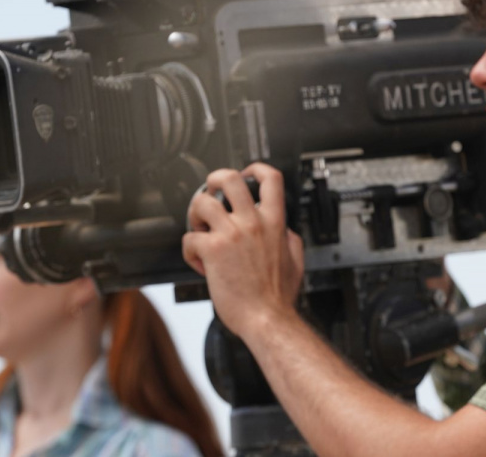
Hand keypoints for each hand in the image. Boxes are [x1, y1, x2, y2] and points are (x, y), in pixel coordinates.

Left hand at [182, 163, 304, 341]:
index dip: (255, 168)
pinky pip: (190, 238)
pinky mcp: (212, 251)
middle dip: (214, 180)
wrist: (267, 318)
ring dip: (195, 213)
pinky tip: (198, 260)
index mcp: (275, 222)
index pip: (270, 177)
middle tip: (212, 192)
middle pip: (229, 179)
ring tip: (200, 228)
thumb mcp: (296, 258)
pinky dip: (189, 249)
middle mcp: (252, 223)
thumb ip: (289, 238)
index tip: (247, 173)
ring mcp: (231, 235)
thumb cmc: (278, 296)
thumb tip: (284, 229)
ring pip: (202, 203)